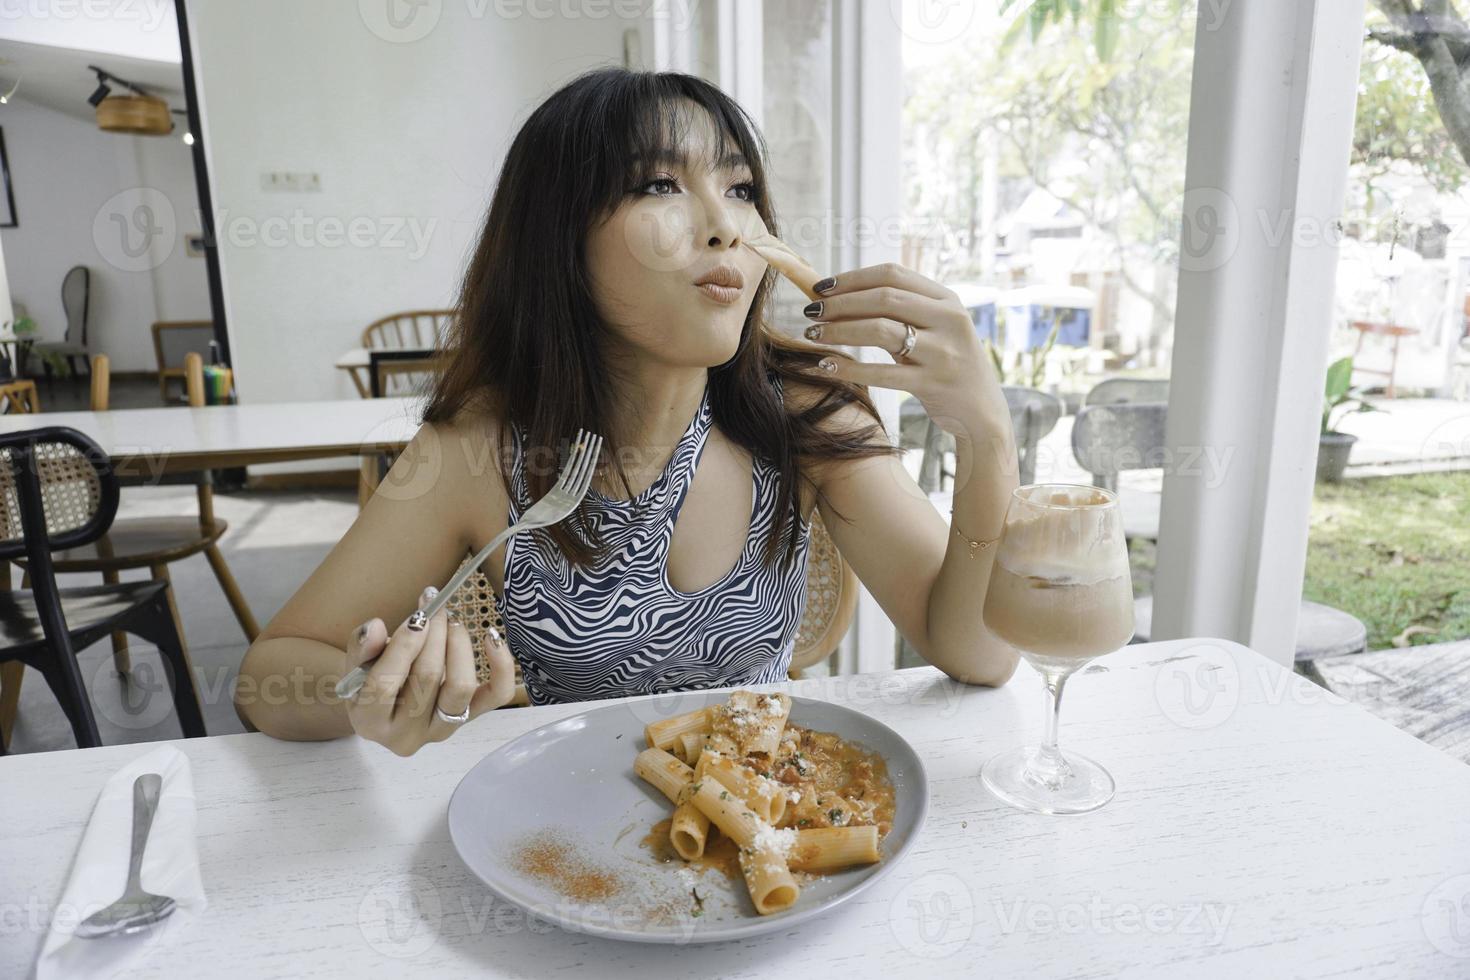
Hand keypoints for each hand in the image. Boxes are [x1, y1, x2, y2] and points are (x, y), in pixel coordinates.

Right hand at [342, 585, 517, 755]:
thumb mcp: (355, 664)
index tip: (417, 616)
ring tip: (451, 621)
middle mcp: (405, 735)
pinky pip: (496, 695)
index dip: (402, 647)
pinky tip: (492, 637)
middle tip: (435, 607)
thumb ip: (362, 646)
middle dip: (434, 635)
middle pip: (427, 679)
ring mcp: (441, 731)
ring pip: (460, 687)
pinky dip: (501, 666)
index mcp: (369, 722)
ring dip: (459, 645)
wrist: (387, 705)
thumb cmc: (369, 679)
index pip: (384, 685)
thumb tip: (376, 627)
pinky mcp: (470, 720)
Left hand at [799, 262, 1008, 440]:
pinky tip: (825, 366)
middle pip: (885, 298)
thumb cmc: (944, 365)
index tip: (822, 287)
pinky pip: (882, 373)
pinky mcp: (933, 384)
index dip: (853, 278)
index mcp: (947, 299)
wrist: (981, 411)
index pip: (893, 275)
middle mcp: (949, 320)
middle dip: (840, 302)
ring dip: (839, 330)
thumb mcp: (933, 330)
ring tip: (812, 334)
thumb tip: (838, 295)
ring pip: (881, 330)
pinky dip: (848, 367)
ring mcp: (943, 352)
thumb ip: (900, 311)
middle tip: (810, 311)